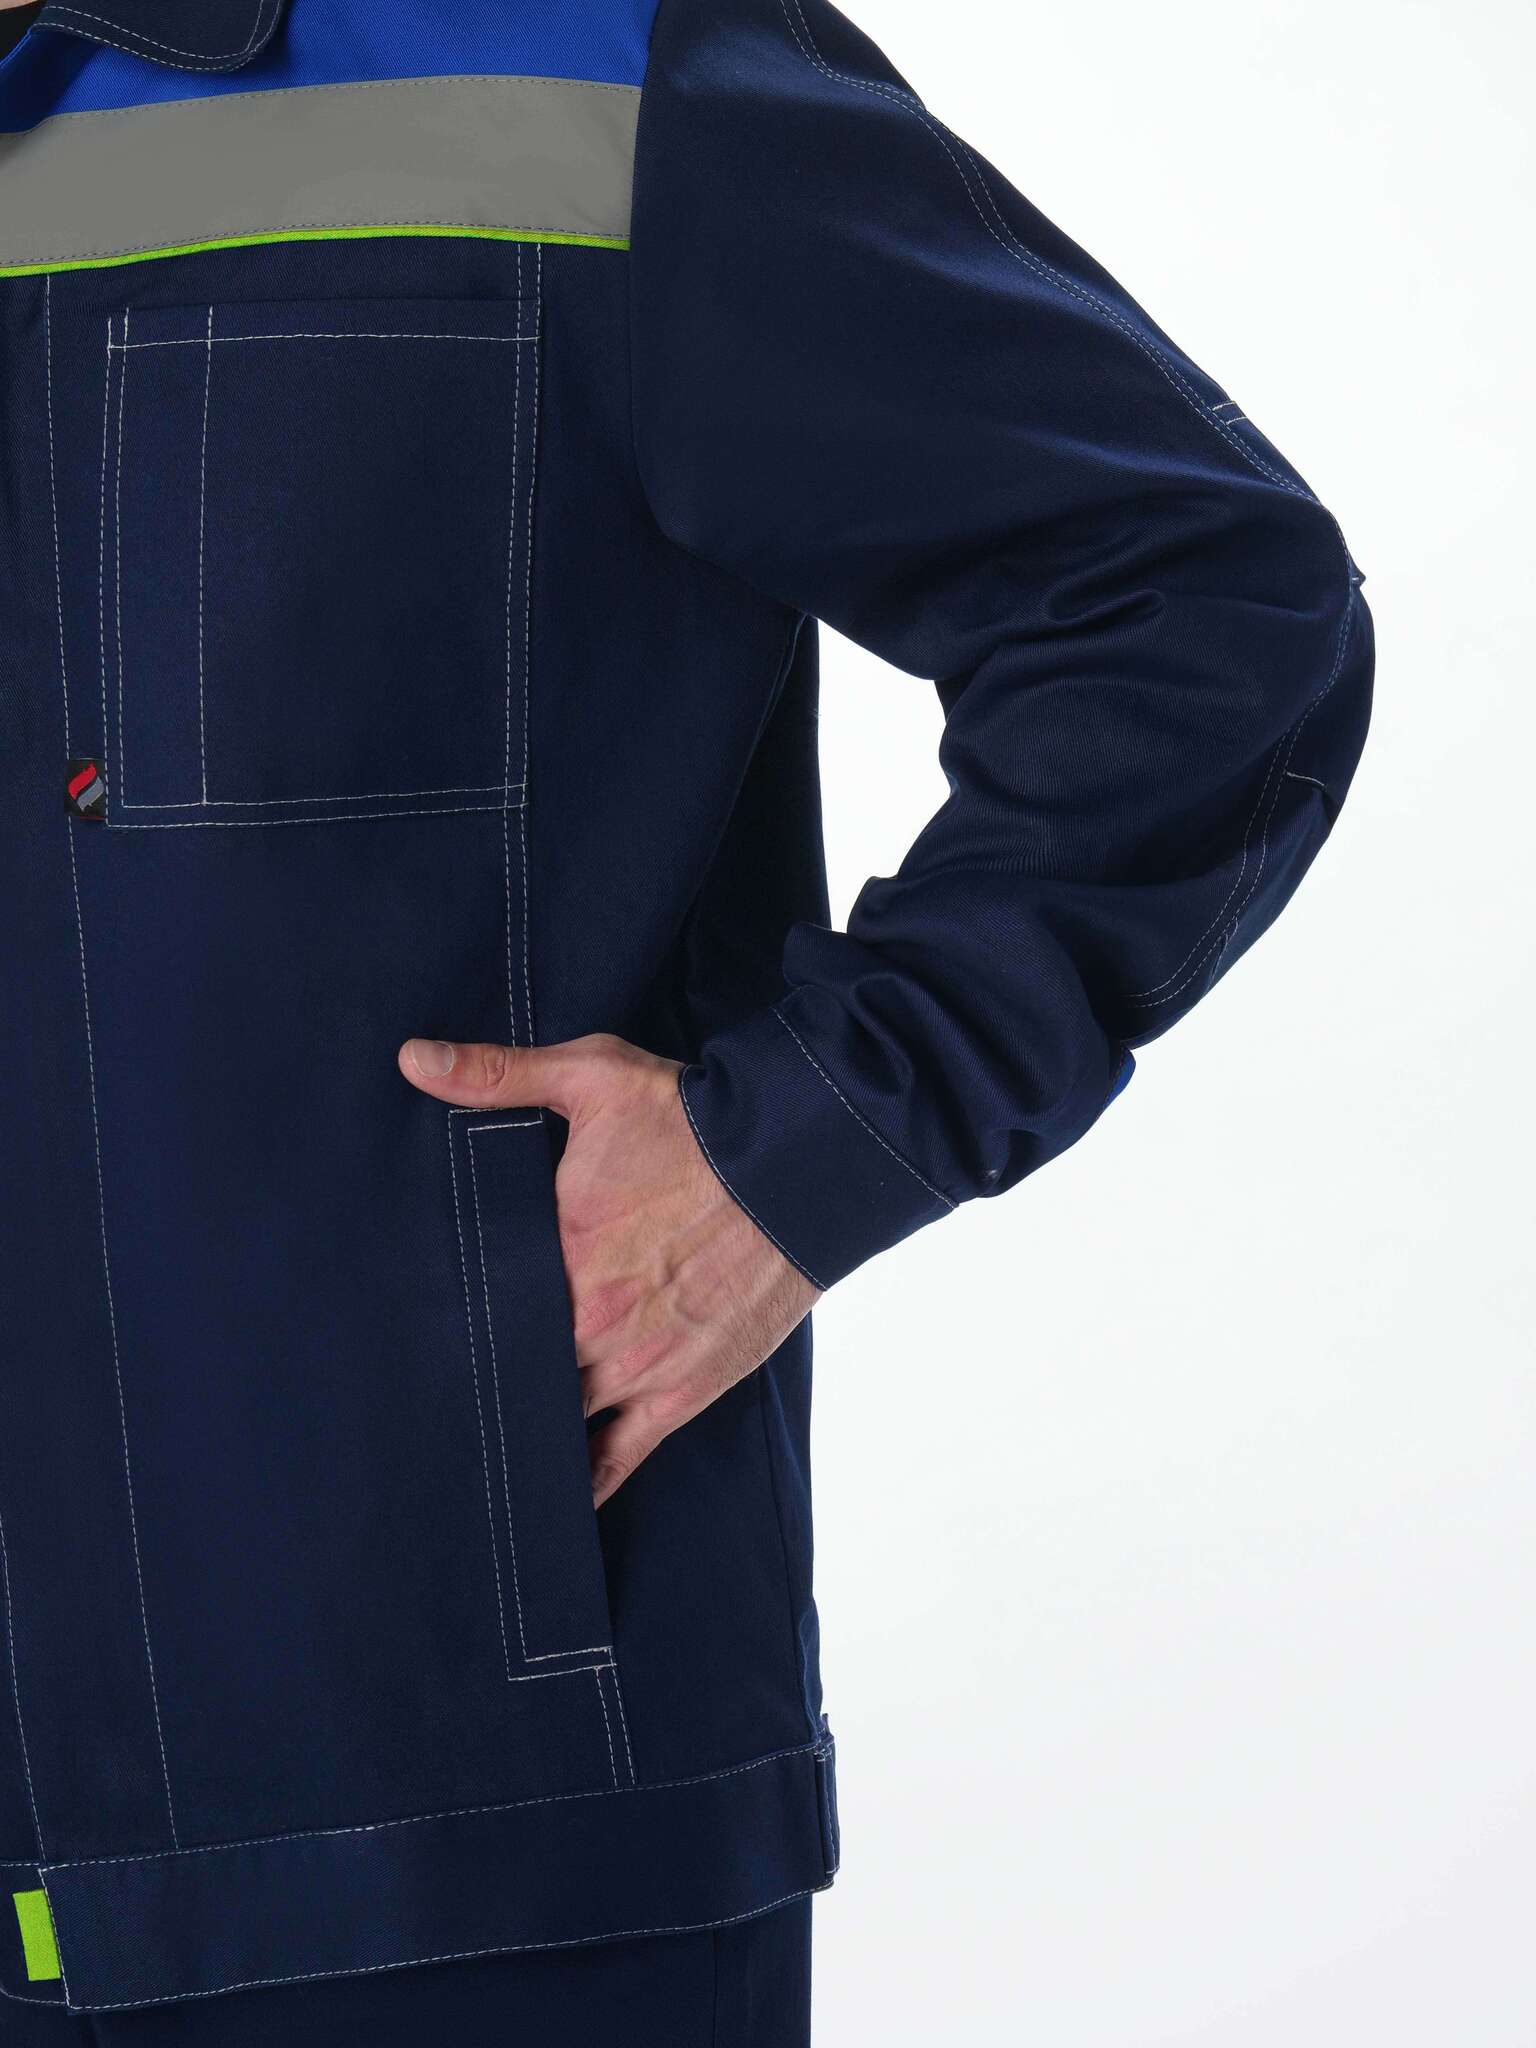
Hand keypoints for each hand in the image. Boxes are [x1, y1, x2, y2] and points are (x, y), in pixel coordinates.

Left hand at [399, 1033, 819, 1504]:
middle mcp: (586, 1321)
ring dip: (523, 1430)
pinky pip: (618, 1461)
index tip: (411, 1332)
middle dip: (479, 1379)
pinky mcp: (680, 1393)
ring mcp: (633, 1365)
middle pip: (507, 1371)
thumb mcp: (593, 1078)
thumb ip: (498, 1075)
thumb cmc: (694, 1120)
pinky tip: (550, 1504)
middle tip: (431, 1399)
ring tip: (478, 1452)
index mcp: (554, 1249)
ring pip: (554, 1421)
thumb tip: (412, 1060)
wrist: (799, 1163)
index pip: (476, 1304)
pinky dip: (582, 1487)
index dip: (447, 1319)